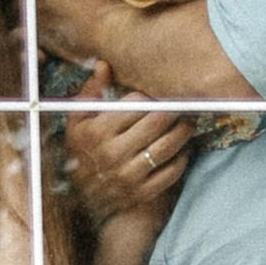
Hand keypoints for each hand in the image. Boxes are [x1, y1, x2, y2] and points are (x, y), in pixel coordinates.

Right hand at [62, 73, 192, 231]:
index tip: (157, 98)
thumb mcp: (77, 121)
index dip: (150, 98)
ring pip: (168, 147)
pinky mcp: (141, 192)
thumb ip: (91, 92)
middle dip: (175, 111)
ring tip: (188, 125)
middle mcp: (113, 153)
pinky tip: (182, 150)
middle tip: (184, 107)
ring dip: (184, 132)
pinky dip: (182, 158)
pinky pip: (171, 172)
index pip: (136, 105)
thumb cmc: (80, 151)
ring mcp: (128, 175)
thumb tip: (104, 65)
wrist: (77, 199)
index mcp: (97, 131)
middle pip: (157, 123)